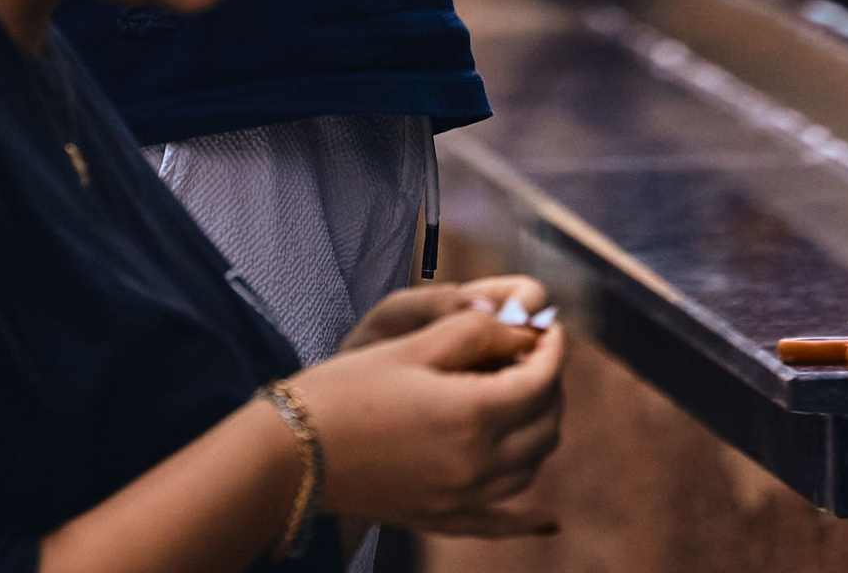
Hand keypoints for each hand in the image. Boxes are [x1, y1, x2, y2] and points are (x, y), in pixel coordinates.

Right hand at [296, 290, 565, 536]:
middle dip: (549, 383)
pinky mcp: (445, 520)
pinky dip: (529, 517)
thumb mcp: (412, 345)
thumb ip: (474, 332)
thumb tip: (522, 327)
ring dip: (539, 429)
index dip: (551, 348)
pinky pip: (503, 523)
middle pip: (544, 424)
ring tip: (523, 397)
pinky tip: (550, 520)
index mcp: (473, 415)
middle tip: (533, 353)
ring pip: (531, 467)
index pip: (540, 379)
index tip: (549, 325)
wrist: (296, 454)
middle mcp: (479, 465)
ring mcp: (464, 500)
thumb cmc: (349, 388)